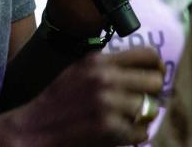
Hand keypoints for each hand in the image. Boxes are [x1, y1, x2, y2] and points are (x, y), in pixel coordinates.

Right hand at [13, 48, 164, 146]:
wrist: (34, 129)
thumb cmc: (58, 102)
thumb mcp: (80, 71)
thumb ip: (109, 66)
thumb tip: (145, 68)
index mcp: (98, 61)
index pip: (147, 54)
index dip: (156, 66)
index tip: (155, 75)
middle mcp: (105, 78)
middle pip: (155, 81)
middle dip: (152, 94)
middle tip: (143, 103)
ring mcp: (108, 103)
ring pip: (150, 108)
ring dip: (142, 118)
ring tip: (126, 121)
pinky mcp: (110, 128)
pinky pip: (142, 132)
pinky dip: (134, 136)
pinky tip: (119, 134)